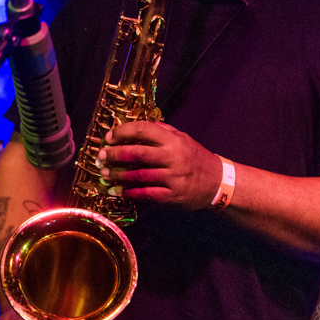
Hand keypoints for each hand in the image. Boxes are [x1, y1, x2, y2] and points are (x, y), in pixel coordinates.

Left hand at [97, 120, 222, 210]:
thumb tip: (135, 124)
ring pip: (139, 175)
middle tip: (101, 156)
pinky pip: (146, 194)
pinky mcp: (172, 196)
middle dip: (115, 154)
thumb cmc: (195, 157)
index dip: (123, 132)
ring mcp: (173, 178)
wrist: (218, 182)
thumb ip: (160, 130)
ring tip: (104, 174)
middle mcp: (173, 157)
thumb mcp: (181, 138)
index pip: (143, 129)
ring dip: (117, 175)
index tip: (109, 137)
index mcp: (173, 140)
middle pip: (137, 153)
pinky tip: (118, 190)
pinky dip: (129, 192)